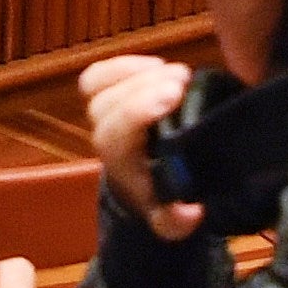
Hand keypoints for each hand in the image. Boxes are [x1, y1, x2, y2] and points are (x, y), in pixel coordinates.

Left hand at [81, 50, 204, 236]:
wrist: (142, 188)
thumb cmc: (159, 196)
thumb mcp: (171, 221)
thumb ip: (177, 222)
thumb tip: (191, 212)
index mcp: (122, 164)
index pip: (116, 135)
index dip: (138, 111)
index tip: (173, 96)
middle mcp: (106, 137)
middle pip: (105, 105)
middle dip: (143, 87)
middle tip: (183, 79)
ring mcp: (101, 114)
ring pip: (98, 85)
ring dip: (137, 72)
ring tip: (178, 72)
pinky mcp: (105, 95)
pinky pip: (97, 74)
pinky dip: (123, 65)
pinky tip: (157, 64)